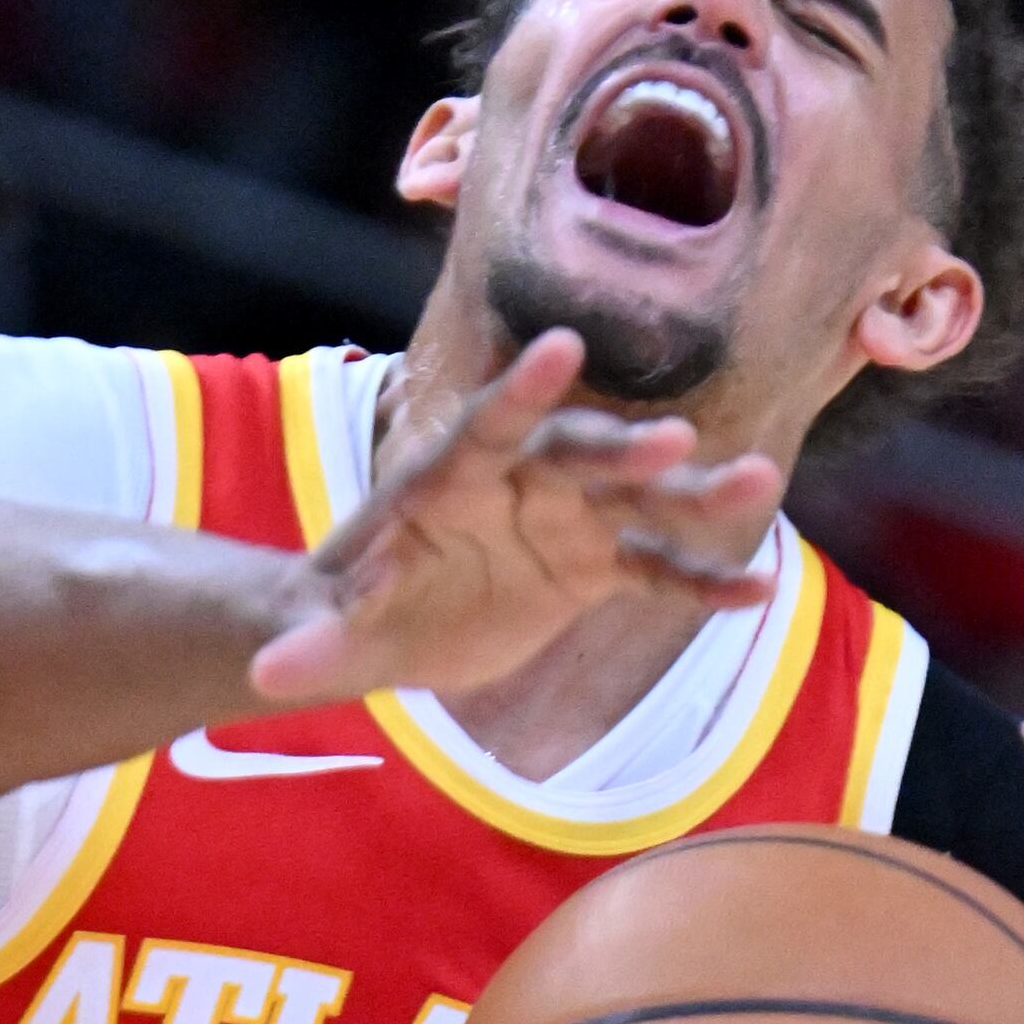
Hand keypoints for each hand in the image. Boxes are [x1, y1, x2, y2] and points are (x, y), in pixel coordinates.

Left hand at [249, 330, 783, 708]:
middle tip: (678, 437)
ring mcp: (564, 521)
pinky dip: (701, 583)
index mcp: (449, 478)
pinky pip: (654, 573)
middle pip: (578, 456)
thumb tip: (265, 674)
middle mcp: (519, 482)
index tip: (560, 349)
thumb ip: (311, 645)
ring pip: (635, 501)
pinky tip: (758, 589)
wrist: (389, 625)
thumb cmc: (352, 608)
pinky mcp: (592, 568)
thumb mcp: (328, 630)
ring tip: (755, 486)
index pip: (486, 426)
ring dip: (692, 496)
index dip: (521, 394)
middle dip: (624, 449)